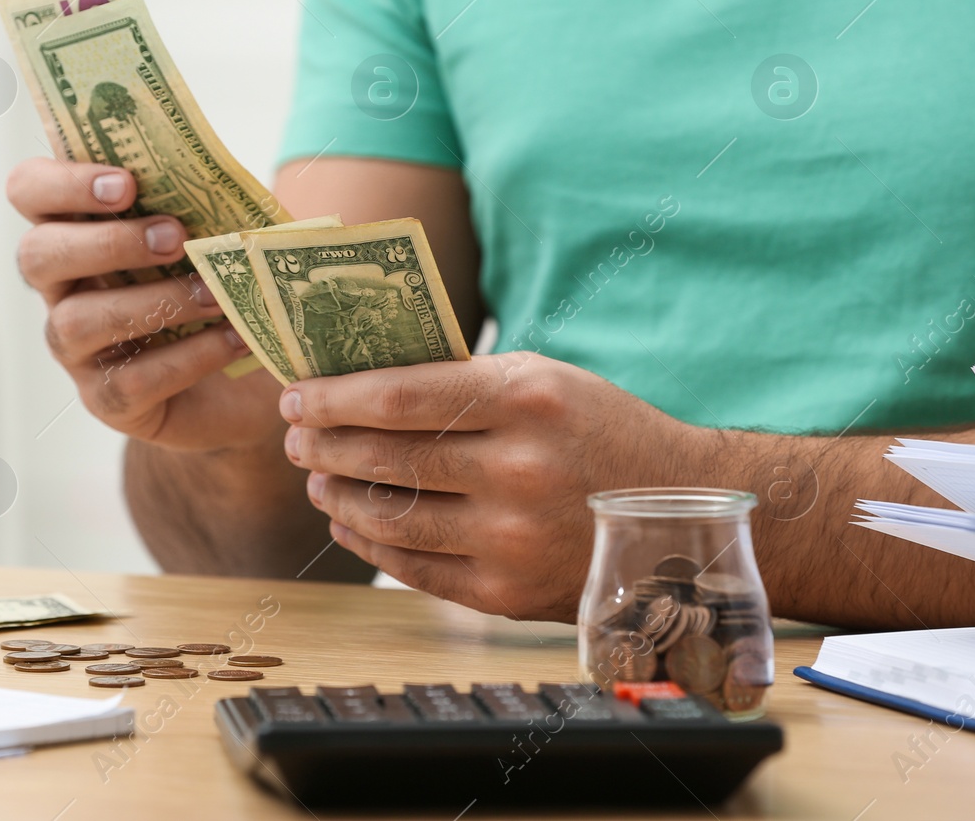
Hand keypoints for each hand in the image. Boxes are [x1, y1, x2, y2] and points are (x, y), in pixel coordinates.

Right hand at [7, 157, 281, 449]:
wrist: (245, 384)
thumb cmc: (221, 288)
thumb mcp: (215, 236)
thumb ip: (201, 202)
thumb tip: (222, 179)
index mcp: (77, 231)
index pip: (28, 190)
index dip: (62, 183)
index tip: (126, 183)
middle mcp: (63, 289)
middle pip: (37, 255)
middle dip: (105, 242)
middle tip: (174, 236)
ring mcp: (77, 350)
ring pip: (76, 321)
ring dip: (151, 302)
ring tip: (213, 293)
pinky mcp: (108, 400)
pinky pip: (131, 379)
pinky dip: (189, 356)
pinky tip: (232, 338)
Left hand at [280, 353, 707, 620]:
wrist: (679, 513)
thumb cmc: (600, 432)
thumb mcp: (542, 380)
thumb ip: (459, 381)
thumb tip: (358, 383)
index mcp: (524, 400)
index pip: (398, 396)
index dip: (334, 398)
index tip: (297, 394)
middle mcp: (517, 471)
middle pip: (385, 458)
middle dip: (323, 446)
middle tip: (295, 437)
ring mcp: (511, 539)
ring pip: (390, 517)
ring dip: (338, 496)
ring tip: (318, 477)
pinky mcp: (507, 593)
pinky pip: (413, 568)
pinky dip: (369, 542)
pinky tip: (351, 521)